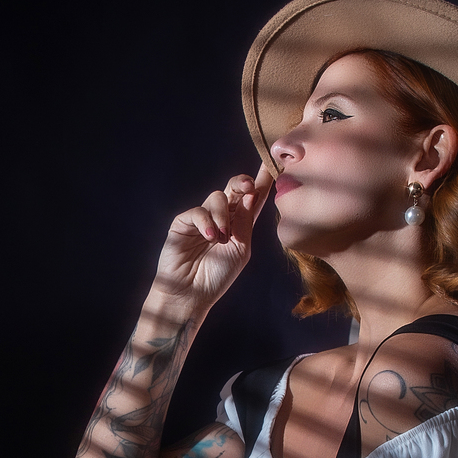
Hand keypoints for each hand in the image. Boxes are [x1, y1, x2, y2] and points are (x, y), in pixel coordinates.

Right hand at [151, 169, 274, 313]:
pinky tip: (211, 238)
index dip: (262, 181)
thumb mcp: (240, 249)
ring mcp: (202, 219)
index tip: (273, 163)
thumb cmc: (217, 276)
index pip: (252, 198)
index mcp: (239, 224)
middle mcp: (221, 217)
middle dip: (242, 182)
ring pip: (217, 197)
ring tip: (222, 238)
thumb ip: (245, 222)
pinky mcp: (183, 223)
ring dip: (223, 216)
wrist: (191, 294)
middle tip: (248, 186)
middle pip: (234, 188)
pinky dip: (207, 222)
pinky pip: (198, 211)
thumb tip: (251, 194)